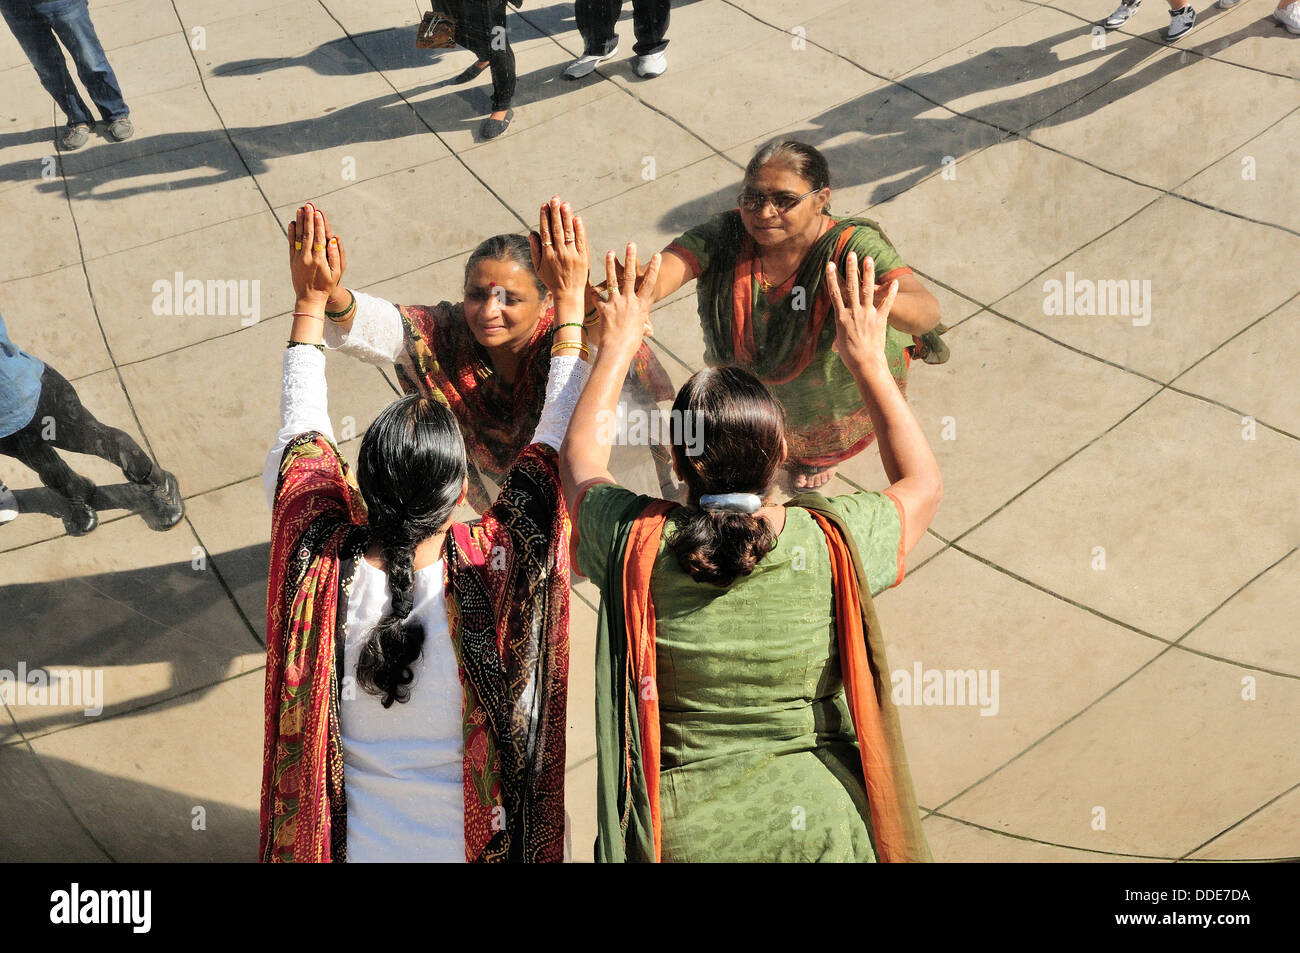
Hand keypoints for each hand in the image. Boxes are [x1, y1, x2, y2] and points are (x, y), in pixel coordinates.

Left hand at [288, 204, 342, 304]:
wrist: (309, 298)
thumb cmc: (326, 285)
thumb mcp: (336, 273)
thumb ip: (336, 255)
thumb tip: (334, 239)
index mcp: (319, 259)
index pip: (319, 237)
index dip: (318, 224)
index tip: (318, 212)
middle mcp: (307, 257)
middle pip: (308, 234)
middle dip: (308, 218)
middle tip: (308, 205)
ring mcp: (298, 258)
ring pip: (298, 237)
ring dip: (300, 222)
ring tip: (300, 210)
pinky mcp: (292, 260)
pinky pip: (291, 244)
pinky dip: (291, 233)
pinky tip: (292, 223)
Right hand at [528, 196, 587, 302]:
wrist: (569, 295)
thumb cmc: (552, 281)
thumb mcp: (539, 268)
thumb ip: (535, 251)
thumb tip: (532, 233)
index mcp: (548, 255)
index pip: (545, 232)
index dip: (545, 218)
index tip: (544, 205)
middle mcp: (559, 254)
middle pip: (557, 229)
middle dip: (556, 213)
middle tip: (555, 199)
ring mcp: (572, 255)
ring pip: (569, 233)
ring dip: (567, 217)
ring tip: (565, 204)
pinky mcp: (583, 258)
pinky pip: (581, 241)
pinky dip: (580, 229)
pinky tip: (577, 218)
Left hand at [592, 243, 658, 357]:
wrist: (618, 351)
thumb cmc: (632, 343)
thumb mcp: (640, 332)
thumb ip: (644, 327)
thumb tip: (651, 332)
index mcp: (641, 305)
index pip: (650, 283)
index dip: (654, 269)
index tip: (657, 255)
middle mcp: (630, 301)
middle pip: (631, 276)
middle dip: (631, 259)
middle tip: (631, 244)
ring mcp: (616, 304)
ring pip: (613, 281)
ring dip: (611, 266)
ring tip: (610, 252)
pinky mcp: (604, 309)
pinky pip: (598, 297)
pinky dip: (594, 291)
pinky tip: (590, 284)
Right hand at [827, 253, 896, 373]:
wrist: (866, 364)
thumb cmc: (850, 357)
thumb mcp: (841, 344)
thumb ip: (840, 338)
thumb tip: (835, 346)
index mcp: (841, 317)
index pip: (835, 293)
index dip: (832, 278)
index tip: (830, 265)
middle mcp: (854, 312)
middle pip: (852, 287)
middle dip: (851, 269)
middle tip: (851, 254)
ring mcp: (868, 315)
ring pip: (868, 290)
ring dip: (868, 274)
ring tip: (869, 259)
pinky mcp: (880, 319)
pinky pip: (886, 304)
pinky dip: (890, 293)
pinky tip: (894, 282)